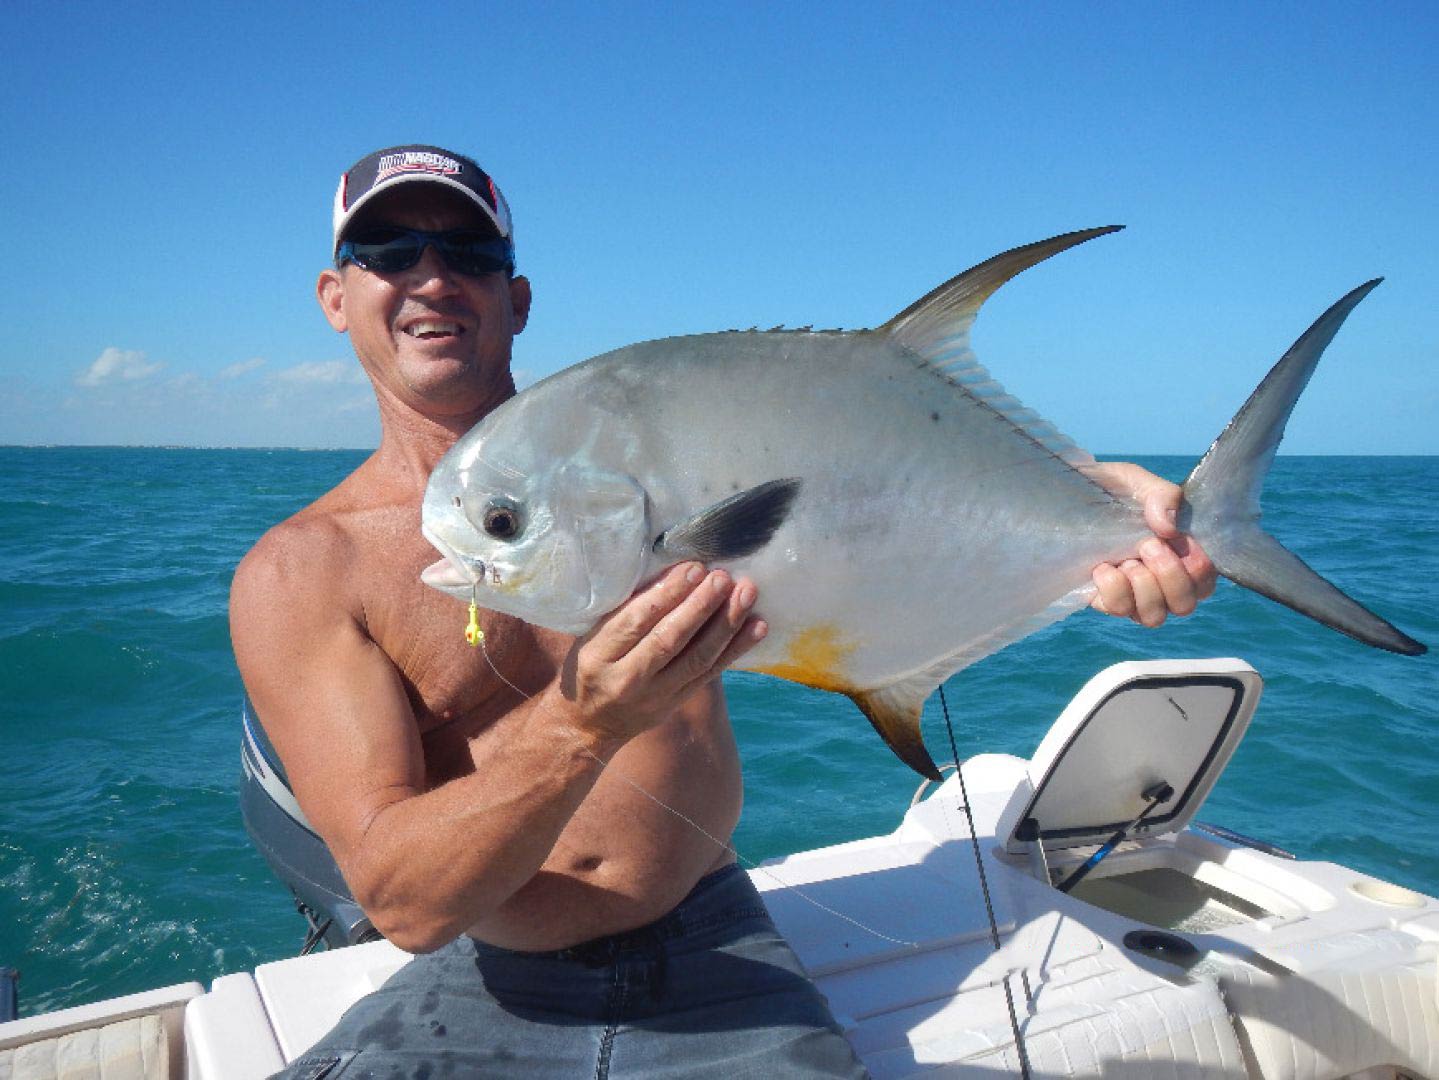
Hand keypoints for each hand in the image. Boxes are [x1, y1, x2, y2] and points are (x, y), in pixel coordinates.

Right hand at [552, 563, 764, 750]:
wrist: (587, 725)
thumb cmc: (589, 665)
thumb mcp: (590, 637)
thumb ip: (625, 611)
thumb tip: (672, 572)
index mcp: (598, 655)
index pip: (636, 621)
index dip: (667, 594)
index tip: (693, 568)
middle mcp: (628, 678)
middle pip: (670, 640)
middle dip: (701, 606)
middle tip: (723, 577)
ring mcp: (656, 695)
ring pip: (697, 658)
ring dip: (725, 625)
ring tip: (746, 595)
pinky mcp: (677, 702)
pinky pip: (711, 673)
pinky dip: (736, 649)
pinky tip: (757, 626)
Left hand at [1083, 462, 1216, 627]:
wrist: (1066, 494)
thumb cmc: (1109, 488)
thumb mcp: (1137, 481)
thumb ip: (1162, 495)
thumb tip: (1170, 527)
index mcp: (1179, 553)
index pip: (1205, 581)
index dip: (1198, 570)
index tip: (1177, 541)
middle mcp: (1160, 580)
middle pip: (1184, 605)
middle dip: (1171, 577)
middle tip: (1148, 546)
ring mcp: (1132, 593)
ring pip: (1154, 617)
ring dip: (1144, 588)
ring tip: (1126, 561)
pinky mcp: (1104, 598)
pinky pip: (1118, 610)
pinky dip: (1114, 590)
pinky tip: (1103, 567)